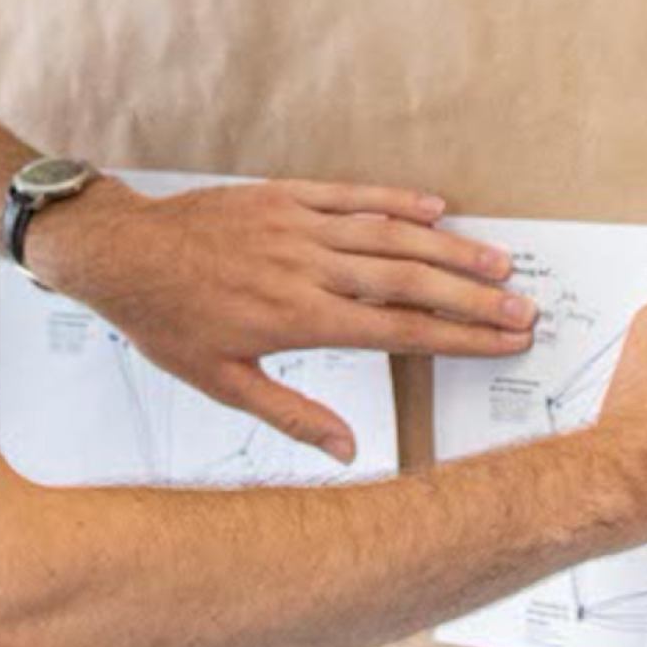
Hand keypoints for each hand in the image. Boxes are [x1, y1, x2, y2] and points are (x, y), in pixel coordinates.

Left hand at [25, 176, 535, 461]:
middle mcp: (305, 268)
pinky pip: (348, 195)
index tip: (504, 341)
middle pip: (407, 281)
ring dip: (447, 248)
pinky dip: (394, 199)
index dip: (457, 336)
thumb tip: (350, 451)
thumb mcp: (222, 384)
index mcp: (298, 320)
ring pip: (387, 234)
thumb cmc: (168, 324)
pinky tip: (435, 207)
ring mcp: (294, 226)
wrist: (122, 255)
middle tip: (523, 307)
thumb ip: (292, 416)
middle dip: (471, 297)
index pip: (398, 330)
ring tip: (497, 262)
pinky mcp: (279, 195)